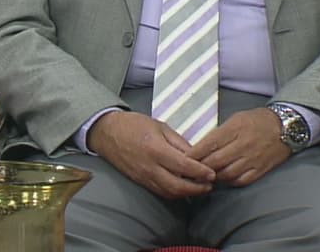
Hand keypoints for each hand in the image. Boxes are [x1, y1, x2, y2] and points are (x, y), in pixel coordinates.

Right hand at [87, 110, 215, 198]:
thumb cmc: (134, 125)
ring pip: (169, 192)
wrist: (107, 132)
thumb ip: (179, 142)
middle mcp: (150, 167)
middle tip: (209, 184)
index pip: (184, 166)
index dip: (200, 172)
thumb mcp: (160, 126)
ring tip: (200, 188)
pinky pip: (160, 191)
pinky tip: (183, 188)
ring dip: (187, 193)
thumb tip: (197, 155)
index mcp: (156, 149)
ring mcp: (144, 177)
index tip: (212, 173)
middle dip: (197, 188)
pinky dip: (175, 193)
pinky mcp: (140, 181)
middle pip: (178, 186)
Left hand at [187, 107, 289, 186]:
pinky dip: (229, 182)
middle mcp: (243, 145)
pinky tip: (222, 179)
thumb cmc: (257, 120)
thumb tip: (201, 147)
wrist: (286, 127)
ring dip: (213, 176)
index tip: (183, 158)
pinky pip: (241, 180)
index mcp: (235, 129)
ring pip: (226, 173)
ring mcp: (253, 159)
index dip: (194, 154)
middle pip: (215, 161)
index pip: (209, 144)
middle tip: (189, 171)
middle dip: (200, 167)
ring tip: (204, 175)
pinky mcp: (261, 169)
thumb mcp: (235, 119)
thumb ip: (219, 133)